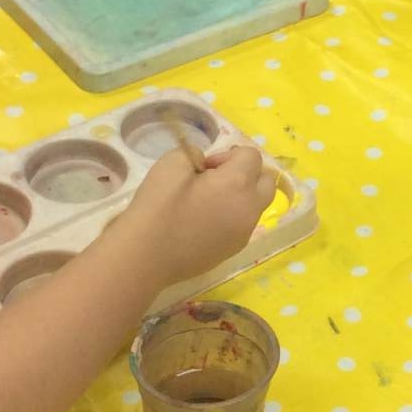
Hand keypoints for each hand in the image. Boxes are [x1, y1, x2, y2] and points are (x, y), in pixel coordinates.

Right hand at [114, 146, 276, 286]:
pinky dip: (232, 216)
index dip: (227, 155)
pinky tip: (203, 223)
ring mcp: (245, 232)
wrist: (145, 256)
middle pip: (266, 181)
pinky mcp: (234, 250)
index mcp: (238, 184)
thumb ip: (194, 154)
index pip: (252, 156)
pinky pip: (244, 224)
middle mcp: (250, 208)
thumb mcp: (170, 165)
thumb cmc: (157, 207)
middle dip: (245, 174)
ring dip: (240, 196)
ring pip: (256, 205)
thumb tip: (205, 167)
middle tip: (214, 180)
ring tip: (207, 202)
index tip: (203, 167)